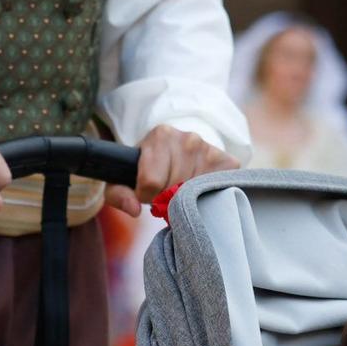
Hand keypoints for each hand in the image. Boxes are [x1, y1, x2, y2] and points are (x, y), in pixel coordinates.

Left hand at [123, 123, 239, 216]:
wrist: (179, 149)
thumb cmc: (149, 167)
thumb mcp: (124, 178)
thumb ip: (118, 194)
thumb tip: (134, 209)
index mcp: (161, 135)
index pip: (151, 181)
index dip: (146, 195)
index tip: (147, 191)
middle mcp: (189, 139)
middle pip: (174, 188)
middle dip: (167, 198)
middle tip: (166, 191)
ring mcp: (210, 150)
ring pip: (195, 192)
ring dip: (187, 198)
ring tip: (182, 189)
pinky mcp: (228, 162)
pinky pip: (218, 190)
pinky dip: (208, 196)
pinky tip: (200, 189)